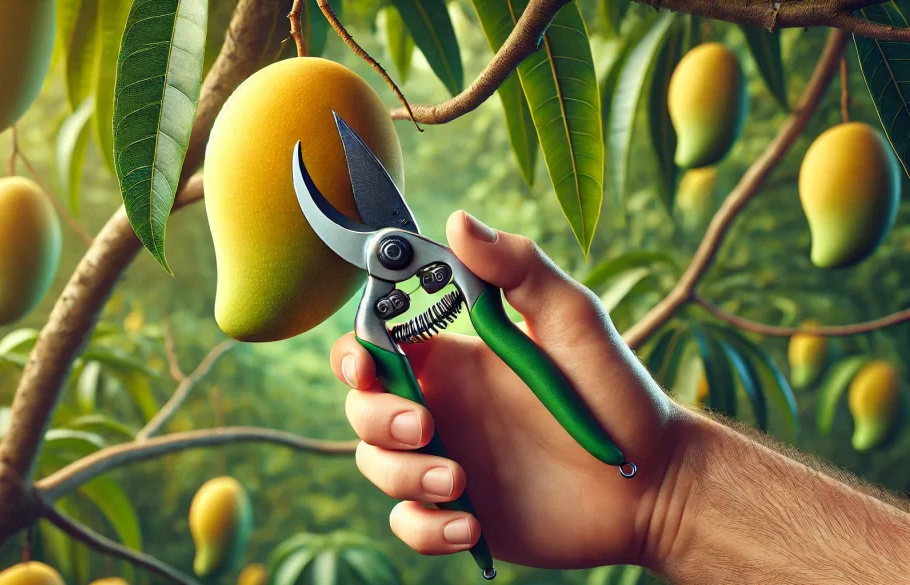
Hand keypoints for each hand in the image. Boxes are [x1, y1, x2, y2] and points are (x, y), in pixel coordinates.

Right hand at [330, 211, 689, 570]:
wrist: (654, 484)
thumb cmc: (616, 395)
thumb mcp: (572, 320)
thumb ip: (519, 269)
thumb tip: (461, 221)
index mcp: (455, 360)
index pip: (375, 346)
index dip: (354, 352)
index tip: (366, 362)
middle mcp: (442, 408)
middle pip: (362, 407)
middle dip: (375, 415)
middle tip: (425, 424)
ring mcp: (447, 462)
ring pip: (377, 467)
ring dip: (404, 474)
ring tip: (459, 480)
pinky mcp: (463, 515)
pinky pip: (413, 525)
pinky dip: (428, 528)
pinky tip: (471, 525)